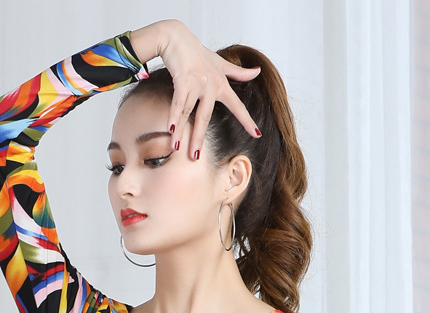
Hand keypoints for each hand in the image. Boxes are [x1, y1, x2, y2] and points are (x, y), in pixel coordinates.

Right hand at [129, 20, 261, 158]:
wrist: (176, 37)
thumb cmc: (197, 53)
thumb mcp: (219, 62)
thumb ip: (238, 73)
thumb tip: (258, 72)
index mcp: (221, 84)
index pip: (236, 106)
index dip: (247, 120)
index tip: (257, 134)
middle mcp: (211, 84)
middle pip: (205, 116)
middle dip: (199, 137)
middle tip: (196, 157)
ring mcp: (197, 82)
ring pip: (188, 112)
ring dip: (181, 131)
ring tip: (177, 149)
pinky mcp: (183, 79)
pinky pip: (178, 102)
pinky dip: (173, 116)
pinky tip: (171, 130)